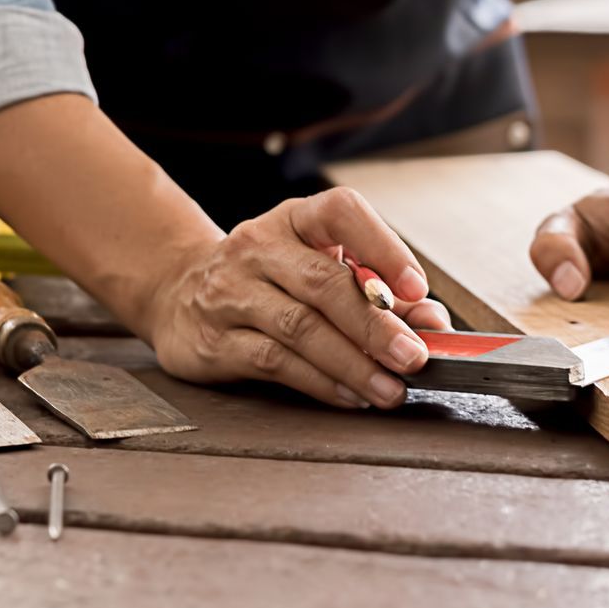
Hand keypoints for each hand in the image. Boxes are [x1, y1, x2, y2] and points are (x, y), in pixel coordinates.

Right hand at [143, 187, 437, 408]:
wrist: (176, 294)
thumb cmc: (264, 281)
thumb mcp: (315, 267)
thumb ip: (377, 292)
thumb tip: (431, 322)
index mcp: (293, 220)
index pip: (341, 212)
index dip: (382, 246)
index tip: (416, 287)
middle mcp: (257, 248)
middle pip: (323, 283)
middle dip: (376, 325)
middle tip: (413, 356)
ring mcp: (230, 293)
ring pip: (300, 328)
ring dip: (353, 363)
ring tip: (390, 387)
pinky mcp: (214, 340)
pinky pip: (275, 362)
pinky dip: (320, 382)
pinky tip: (350, 395)